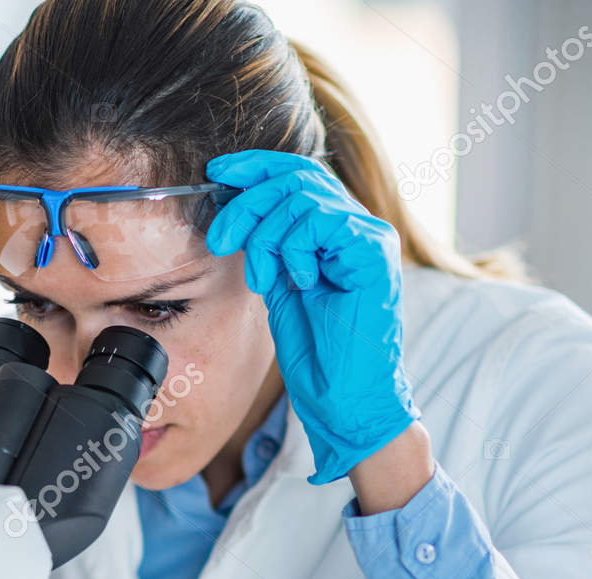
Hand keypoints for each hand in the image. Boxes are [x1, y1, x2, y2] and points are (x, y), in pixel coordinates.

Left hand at [206, 150, 419, 484]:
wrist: (344, 398)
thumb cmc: (317, 353)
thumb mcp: (279, 285)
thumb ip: (267, 244)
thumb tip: (234, 205)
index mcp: (335, 231)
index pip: (296, 174)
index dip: (254, 166)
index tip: (216, 174)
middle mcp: (357, 226)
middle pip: (296, 177)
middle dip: (247, 204)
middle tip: (222, 240)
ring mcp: (370, 236)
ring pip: (303, 197)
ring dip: (267, 237)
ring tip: (266, 279)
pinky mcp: (375, 252)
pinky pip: (322, 222)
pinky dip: (297, 251)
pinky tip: (302, 283)